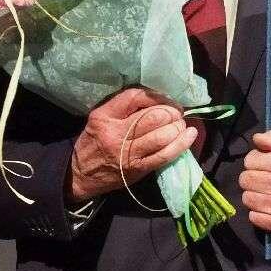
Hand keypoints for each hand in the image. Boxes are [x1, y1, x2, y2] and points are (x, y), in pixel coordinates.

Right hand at [68, 88, 196, 201]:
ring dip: (177, 128)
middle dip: (171, 112)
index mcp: (104, 116)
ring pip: (161, 136)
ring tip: (181, 125)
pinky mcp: (137, 169)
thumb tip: (157, 98)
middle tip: (176, 113)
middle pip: (152, 116)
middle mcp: (115, 133)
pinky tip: (189, 136)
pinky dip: (181, 145)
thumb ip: (123, 108)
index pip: (135, 97)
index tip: (166, 99)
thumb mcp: (99, 118)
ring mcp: (127, 153)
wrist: (80, 175)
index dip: (157, 96)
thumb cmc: (93, 142)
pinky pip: (164, 155)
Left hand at [239, 129, 270, 233]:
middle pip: (246, 180)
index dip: (255, 161)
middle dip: (252, 177)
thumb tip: (257, 139)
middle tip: (264, 178)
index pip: (250, 160)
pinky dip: (258, 212)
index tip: (264, 164)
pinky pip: (254, 217)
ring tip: (267, 192)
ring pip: (247, 198)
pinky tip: (269, 206)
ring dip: (254, 194)